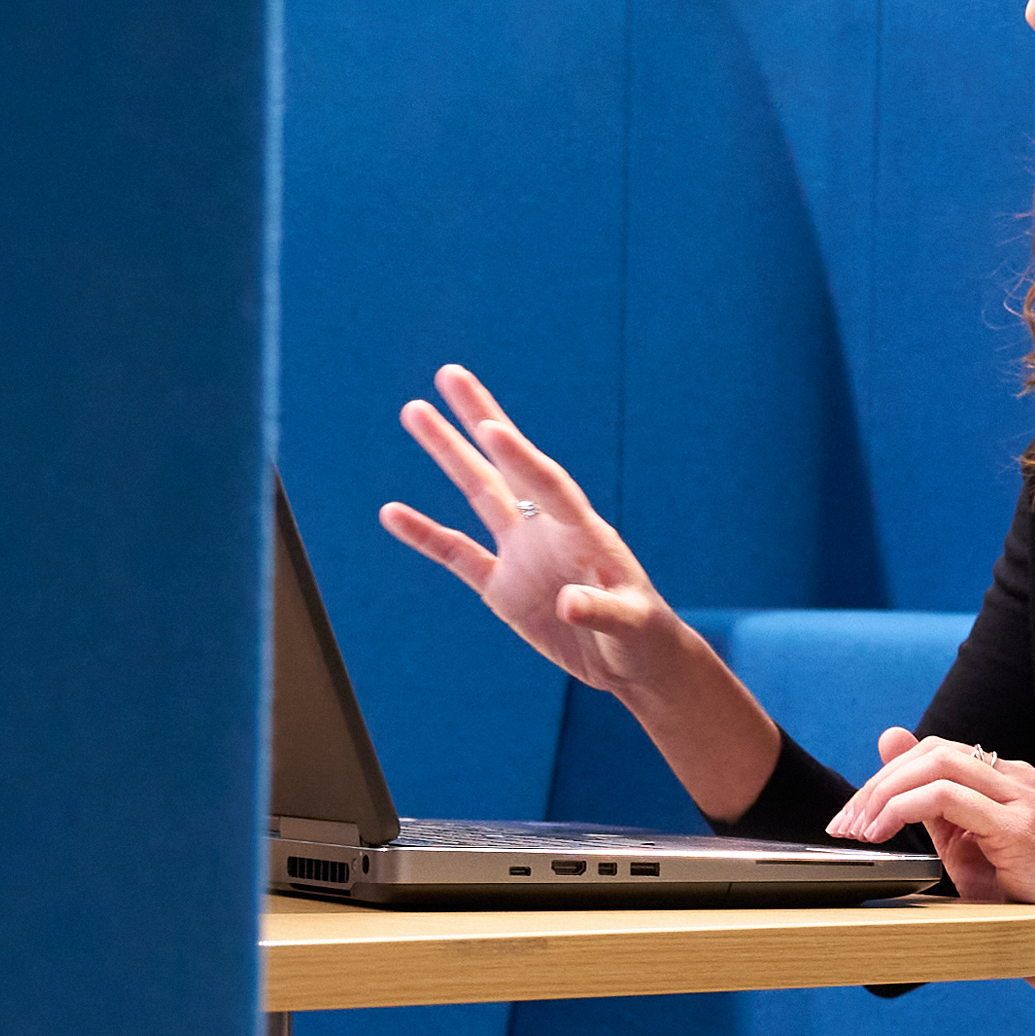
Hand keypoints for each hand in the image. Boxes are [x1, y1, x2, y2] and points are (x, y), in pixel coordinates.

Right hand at [378, 365, 675, 696]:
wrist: (631, 661)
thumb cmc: (643, 636)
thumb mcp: (631, 625)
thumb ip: (602, 611)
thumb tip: (568, 604)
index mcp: (584, 531)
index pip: (547, 485)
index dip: (519, 457)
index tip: (489, 426)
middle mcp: (547, 529)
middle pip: (506, 465)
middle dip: (478, 418)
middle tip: (449, 373)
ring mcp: (521, 553)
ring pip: (477, 492)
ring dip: (448, 452)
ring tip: (414, 409)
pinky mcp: (501, 586)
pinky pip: (456, 553)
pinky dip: (424, 534)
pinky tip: (391, 512)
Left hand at [828, 730, 1034, 987]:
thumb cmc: (1014, 906)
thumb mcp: (960, 847)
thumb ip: (926, 800)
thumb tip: (889, 740)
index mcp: (1014, 781)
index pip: (940, 753)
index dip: (889, 775)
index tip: (853, 814)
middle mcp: (1026, 780)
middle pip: (936, 752)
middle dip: (880, 784)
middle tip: (846, 824)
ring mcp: (1028, 799)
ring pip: (940, 766)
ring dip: (886, 795)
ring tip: (860, 831)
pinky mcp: (1022, 827)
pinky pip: (948, 797)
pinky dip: (904, 809)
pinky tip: (883, 833)